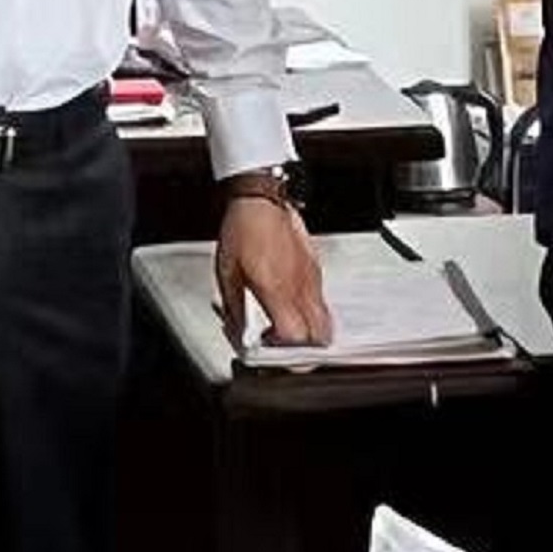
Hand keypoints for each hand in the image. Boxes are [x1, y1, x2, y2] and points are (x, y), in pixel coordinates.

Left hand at [216, 186, 329, 348]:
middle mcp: (300, 286)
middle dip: (304, 349)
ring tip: (286, 328)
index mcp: (276, 289)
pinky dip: (310, 313)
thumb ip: (235, 307)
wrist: (260, 198)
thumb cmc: (242, 229)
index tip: (269, 349)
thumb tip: (238, 330)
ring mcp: (312, 278)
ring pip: (325, 320)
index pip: (295, 336)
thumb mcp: (227, 273)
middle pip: (320, 335)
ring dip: (309, 333)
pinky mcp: (316, 269)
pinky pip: (321, 301)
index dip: (285, 352)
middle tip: (282, 346)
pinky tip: (290, 306)